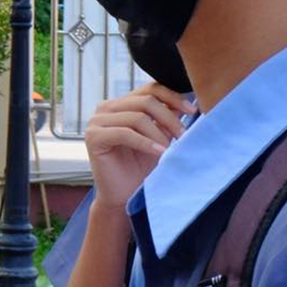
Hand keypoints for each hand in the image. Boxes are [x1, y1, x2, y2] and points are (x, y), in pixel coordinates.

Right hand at [85, 82, 193, 209]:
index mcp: (122, 104)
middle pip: (145, 101)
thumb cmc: (141, 168)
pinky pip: (124, 133)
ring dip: (159, 134)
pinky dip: (145, 143)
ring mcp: (96, 121)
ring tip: (171, 150)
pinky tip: (159, 153)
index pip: (150, 89)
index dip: (173, 97)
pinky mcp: (93, 137)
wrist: (124, 196)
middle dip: (169, 118)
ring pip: (136, 117)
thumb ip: (166, 119)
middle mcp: (106, 108)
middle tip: (184, 136)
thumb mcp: (159, 137)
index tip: (194, 110)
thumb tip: (189, 100)